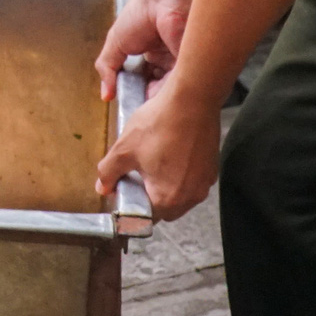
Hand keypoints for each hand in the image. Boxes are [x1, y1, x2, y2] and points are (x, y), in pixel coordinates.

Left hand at [95, 77, 220, 220]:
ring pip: (180, 194)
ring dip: (166, 184)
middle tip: (138, 174)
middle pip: (166, 209)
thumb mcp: (124, 149)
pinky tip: (170, 151)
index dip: (133, 204)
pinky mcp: (212, 167)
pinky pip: (192, 180)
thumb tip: (103, 187)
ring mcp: (205, 182)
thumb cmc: (160, 123)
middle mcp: (191, 196)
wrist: (192, 99)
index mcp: (168, 198)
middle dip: (150, 196)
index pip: (147, 217)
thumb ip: (109, 173)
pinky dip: (181, 173)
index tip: (127, 190)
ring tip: (154, 160)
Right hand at [96, 0, 189, 99]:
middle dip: (146, 100)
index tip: (128, 106)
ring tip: (147, 108)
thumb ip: (107, 68)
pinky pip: (179, 85)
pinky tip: (159, 99)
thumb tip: (105, 95)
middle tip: (138, 112)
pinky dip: (168, 93)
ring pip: (167, 90)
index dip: (134, 94)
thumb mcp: (115, 43)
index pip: (142, 83)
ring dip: (157, 99)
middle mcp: (166, 62)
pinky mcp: (189, 64)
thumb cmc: (139, 14)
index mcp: (149, 57)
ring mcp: (178, 64)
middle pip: (155, 89)